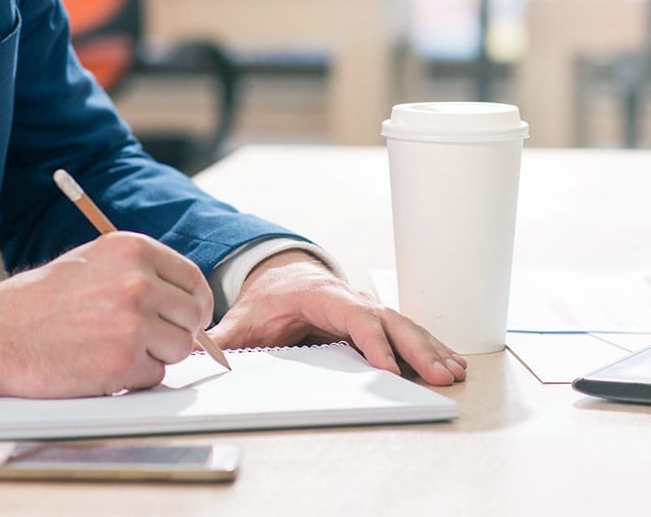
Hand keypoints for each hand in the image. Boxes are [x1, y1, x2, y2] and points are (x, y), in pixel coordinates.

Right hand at [0, 231, 213, 397]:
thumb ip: (139, 272)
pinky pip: (154, 376)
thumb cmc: (39, 300)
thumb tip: (185, 299)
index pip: (192, 278)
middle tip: (148, 339)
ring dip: (154, 355)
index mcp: (131, 249)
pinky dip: (134, 377)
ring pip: (178, 349)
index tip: (189, 317)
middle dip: (176, 331)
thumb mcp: (93, 261)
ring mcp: (132, 323)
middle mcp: (137, 281)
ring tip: (114, 348)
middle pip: (192, 316)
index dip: (194, 303)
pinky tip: (101, 365)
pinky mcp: (122, 363)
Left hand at [206, 249, 466, 385]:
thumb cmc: (266, 300)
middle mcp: (349, 298)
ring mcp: (366, 306)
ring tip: (453, 372)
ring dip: (429, 348)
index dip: (370, 340)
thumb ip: (221, 338)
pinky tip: (452, 364)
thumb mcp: (242, 319)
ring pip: (404, 324)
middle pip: (387, 319)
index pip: (350, 315)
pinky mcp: (376, 319)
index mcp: (318, 295)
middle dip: (414, 347)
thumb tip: (197, 351)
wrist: (280, 276)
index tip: (387, 366)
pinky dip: (430, 346)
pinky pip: (407, 331)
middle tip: (438, 374)